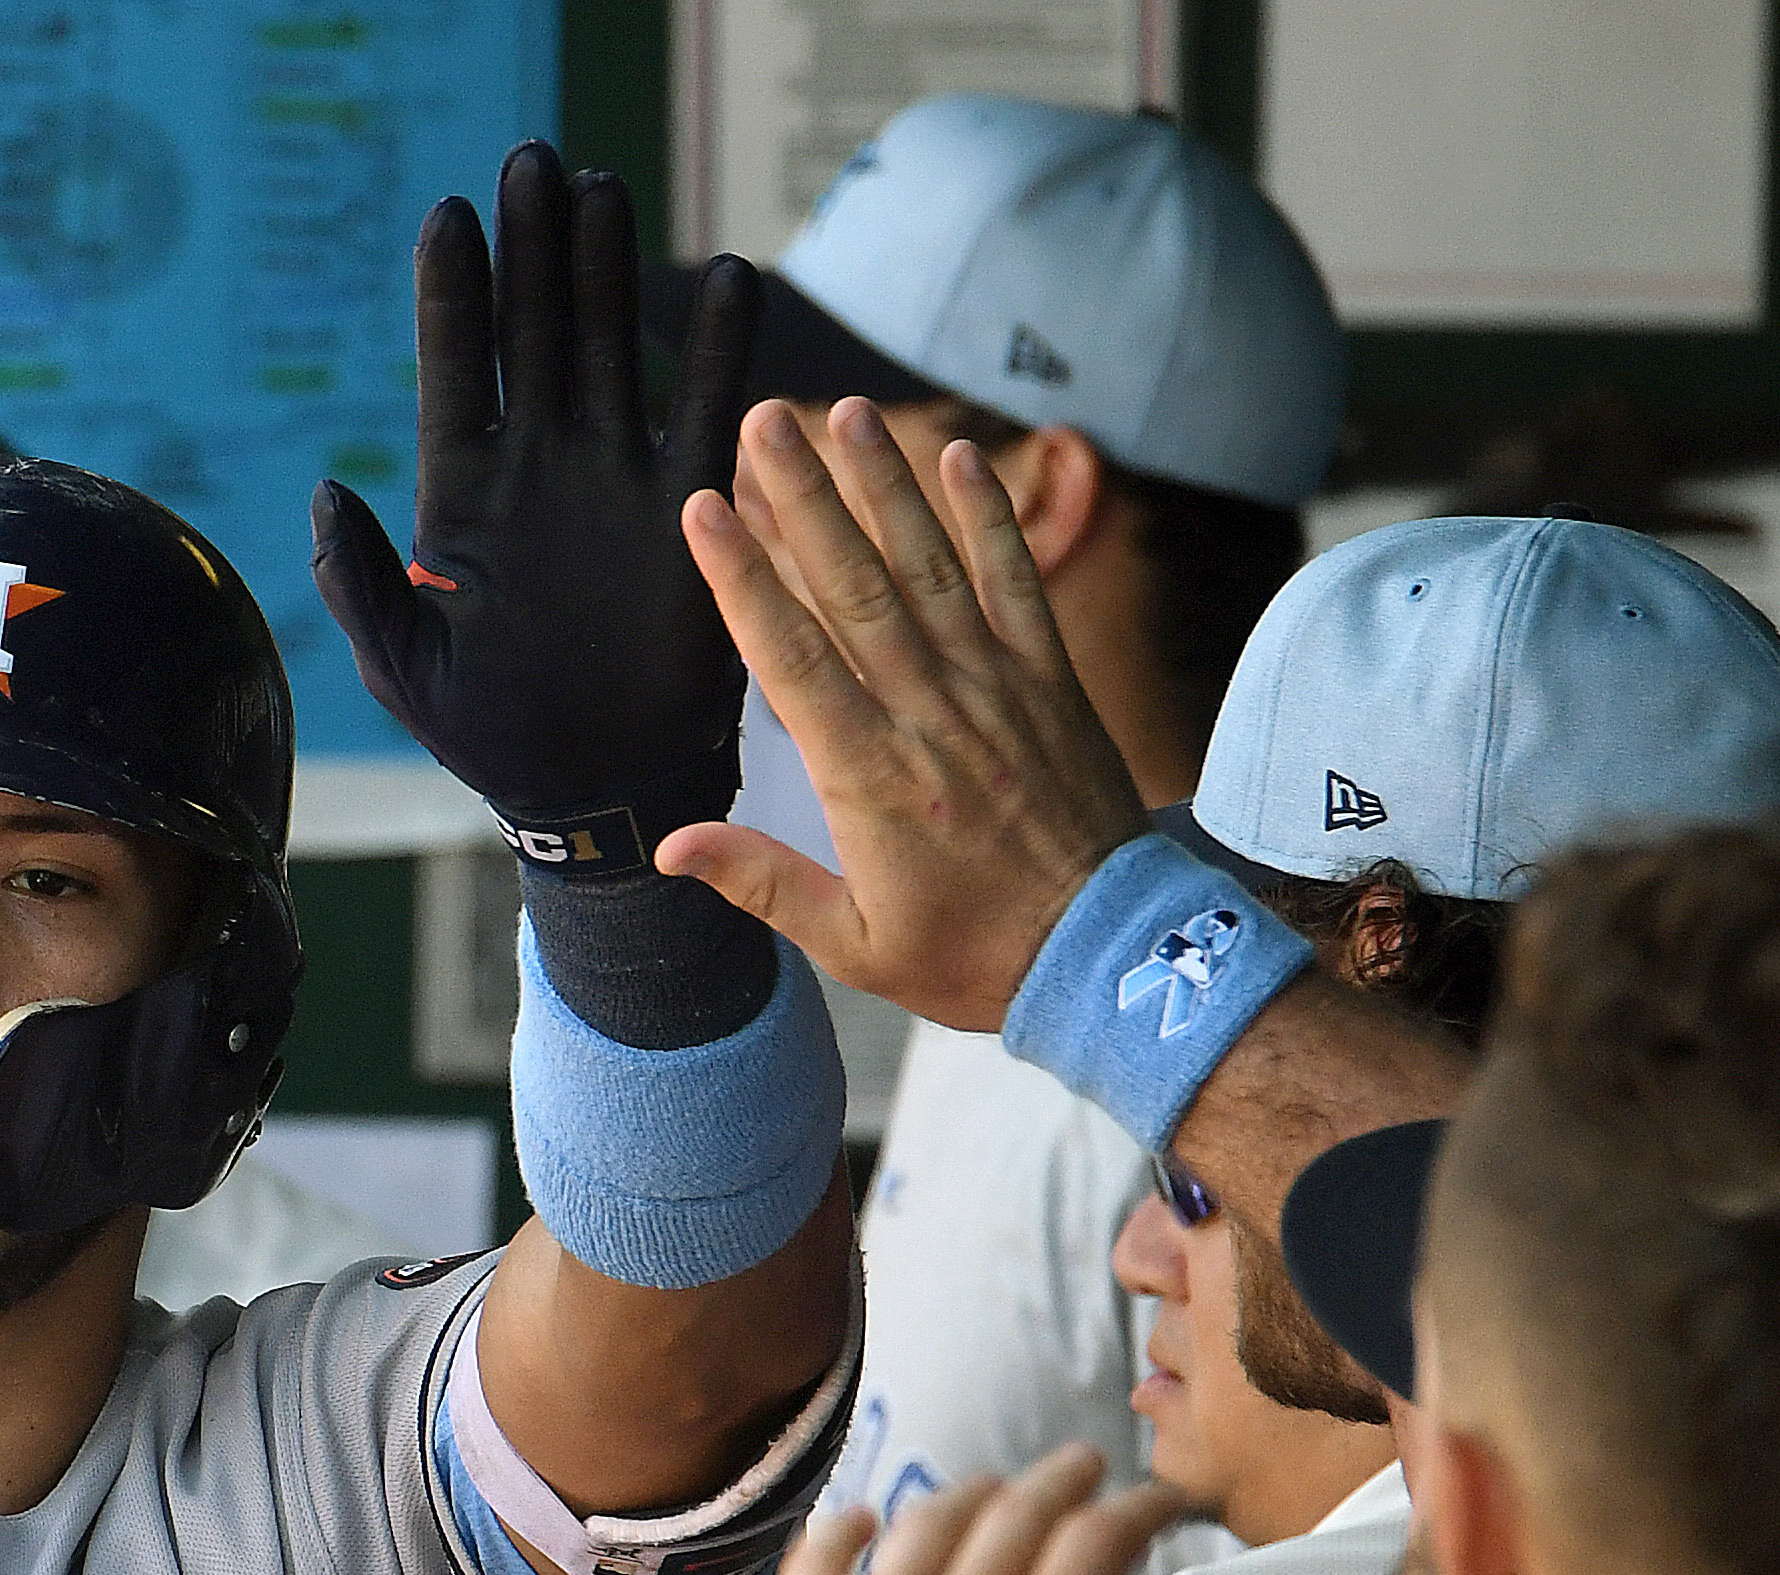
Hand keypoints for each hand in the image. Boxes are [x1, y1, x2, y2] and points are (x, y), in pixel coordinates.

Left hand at [311, 143, 761, 869]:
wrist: (592, 794)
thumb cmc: (489, 740)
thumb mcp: (404, 670)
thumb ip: (364, 585)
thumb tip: (329, 492)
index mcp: (464, 494)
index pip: (454, 367)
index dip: (453, 292)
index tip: (449, 214)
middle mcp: (541, 466)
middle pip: (537, 330)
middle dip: (534, 246)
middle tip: (535, 159)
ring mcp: (615, 478)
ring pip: (614, 347)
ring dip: (610, 269)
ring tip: (603, 189)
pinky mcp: (686, 508)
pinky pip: (705, 413)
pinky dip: (720, 346)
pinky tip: (728, 275)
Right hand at [658, 398, 1145, 1026]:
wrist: (1107, 956)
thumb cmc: (972, 957)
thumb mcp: (854, 946)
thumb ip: (763, 883)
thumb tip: (673, 845)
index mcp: (869, 778)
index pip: (789, 656)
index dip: (743, 576)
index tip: (705, 509)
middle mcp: (929, 715)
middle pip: (853, 585)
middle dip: (804, 495)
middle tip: (763, 419)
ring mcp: (995, 688)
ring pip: (929, 566)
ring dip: (884, 484)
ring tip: (845, 413)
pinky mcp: (1049, 681)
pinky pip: (1016, 582)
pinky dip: (989, 518)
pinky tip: (958, 457)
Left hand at [706, 1453, 1280, 1574]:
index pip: (1098, 1546)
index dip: (1141, 1509)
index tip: (1169, 1501)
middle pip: (1015, 1517)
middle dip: (1062, 1481)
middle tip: (1088, 1465)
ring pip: (923, 1528)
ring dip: (968, 1495)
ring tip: (994, 1487)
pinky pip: (817, 1564)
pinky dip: (842, 1530)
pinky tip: (860, 1518)